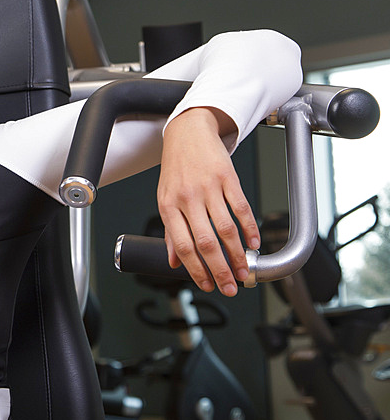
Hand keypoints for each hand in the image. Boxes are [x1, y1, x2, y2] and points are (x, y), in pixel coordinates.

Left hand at [158, 107, 260, 296]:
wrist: (188, 132)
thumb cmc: (176, 168)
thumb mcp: (165, 199)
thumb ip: (170, 231)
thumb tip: (173, 261)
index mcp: (168, 206)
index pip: (182, 246)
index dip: (196, 269)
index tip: (207, 285)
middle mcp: (187, 198)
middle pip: (206, 242)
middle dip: (220, 270)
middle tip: (231, 286)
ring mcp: (208, 187)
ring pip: (226, 229)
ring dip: (238, 254)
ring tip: (244, 269)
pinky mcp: (227, 177)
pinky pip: (242, 208)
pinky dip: (250, 228)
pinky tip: (255, 243)